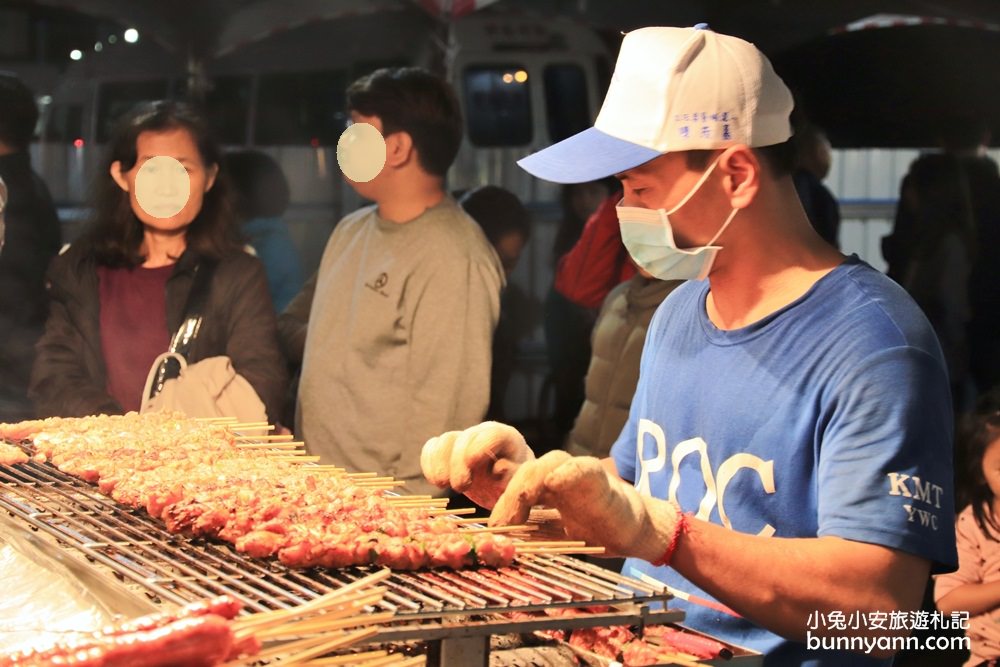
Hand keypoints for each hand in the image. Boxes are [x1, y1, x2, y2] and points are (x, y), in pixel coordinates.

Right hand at [420, 421, 534, 508]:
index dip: (481, 446)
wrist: (504, 484)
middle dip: (458, 463)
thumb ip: (513, 475)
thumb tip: (498, 469)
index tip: (473, 463)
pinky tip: (435, 480)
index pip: (492, 434)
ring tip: (442, 484)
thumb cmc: (515, 483)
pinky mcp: (447, 450)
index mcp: (507, 437)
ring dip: (440, 462)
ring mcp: (463, 440)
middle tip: (460, 488)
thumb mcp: (520, 482)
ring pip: (446, 440)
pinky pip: (432, 447)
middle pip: (465, 438)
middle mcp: (483, 433)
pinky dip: (429, 462)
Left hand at [491, 454, 682, 562]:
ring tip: (518, 506)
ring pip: (546, 464)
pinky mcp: (598, 475)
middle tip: (498, 524)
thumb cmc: (591, 532)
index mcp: (540, 487)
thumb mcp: (552, 537)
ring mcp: (575, 472)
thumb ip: (528, 534)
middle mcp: (554, 475)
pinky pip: (581, 467)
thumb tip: (497, 544)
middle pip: (524, 472)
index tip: (484, 522)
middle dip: (507, 495)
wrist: (630, 531)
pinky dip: (567, 472)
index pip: (511, 481)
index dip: (494, 492)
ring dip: (529, 484)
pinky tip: (554, 481)